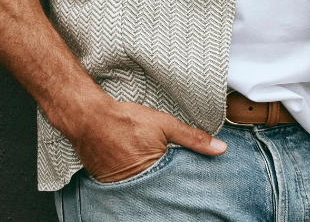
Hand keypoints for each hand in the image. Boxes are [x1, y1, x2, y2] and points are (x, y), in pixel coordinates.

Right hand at [69, 97, 226, 183]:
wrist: (89, 118)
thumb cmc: (126, 120)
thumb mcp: (164, 124)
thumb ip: (192, 137)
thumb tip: (220, 148)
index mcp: (154, 172)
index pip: (176, 187)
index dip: (183, 185)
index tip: (193, 190)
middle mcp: (137, 185)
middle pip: (159, 191)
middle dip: (166, 188)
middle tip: (172, 184)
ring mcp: (121, 187)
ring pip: (142, 191)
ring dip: (148, 185)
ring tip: (150, 175)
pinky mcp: (108, 185)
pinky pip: (125, 188)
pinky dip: (131, 182)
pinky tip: (133, 172)